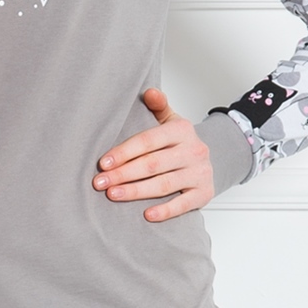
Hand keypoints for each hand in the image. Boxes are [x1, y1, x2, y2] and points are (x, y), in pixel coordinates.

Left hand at [92, 87, 214, 220]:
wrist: (207, 160)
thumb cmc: (179, 143)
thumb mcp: (170, 120)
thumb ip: (158, 106)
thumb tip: (149, 92)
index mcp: (182, 130)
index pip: (148, 140)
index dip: (124, 152)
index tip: (103, 163)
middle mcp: (193, 150)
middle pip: (153, 164)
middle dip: (123, 174)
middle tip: (101, 182)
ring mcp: (200, 173)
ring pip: (164, 184)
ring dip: (136, 191)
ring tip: (114, 195)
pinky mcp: (204, 193)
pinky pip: (183, 204)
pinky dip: (165, 211)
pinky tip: (147, 215)